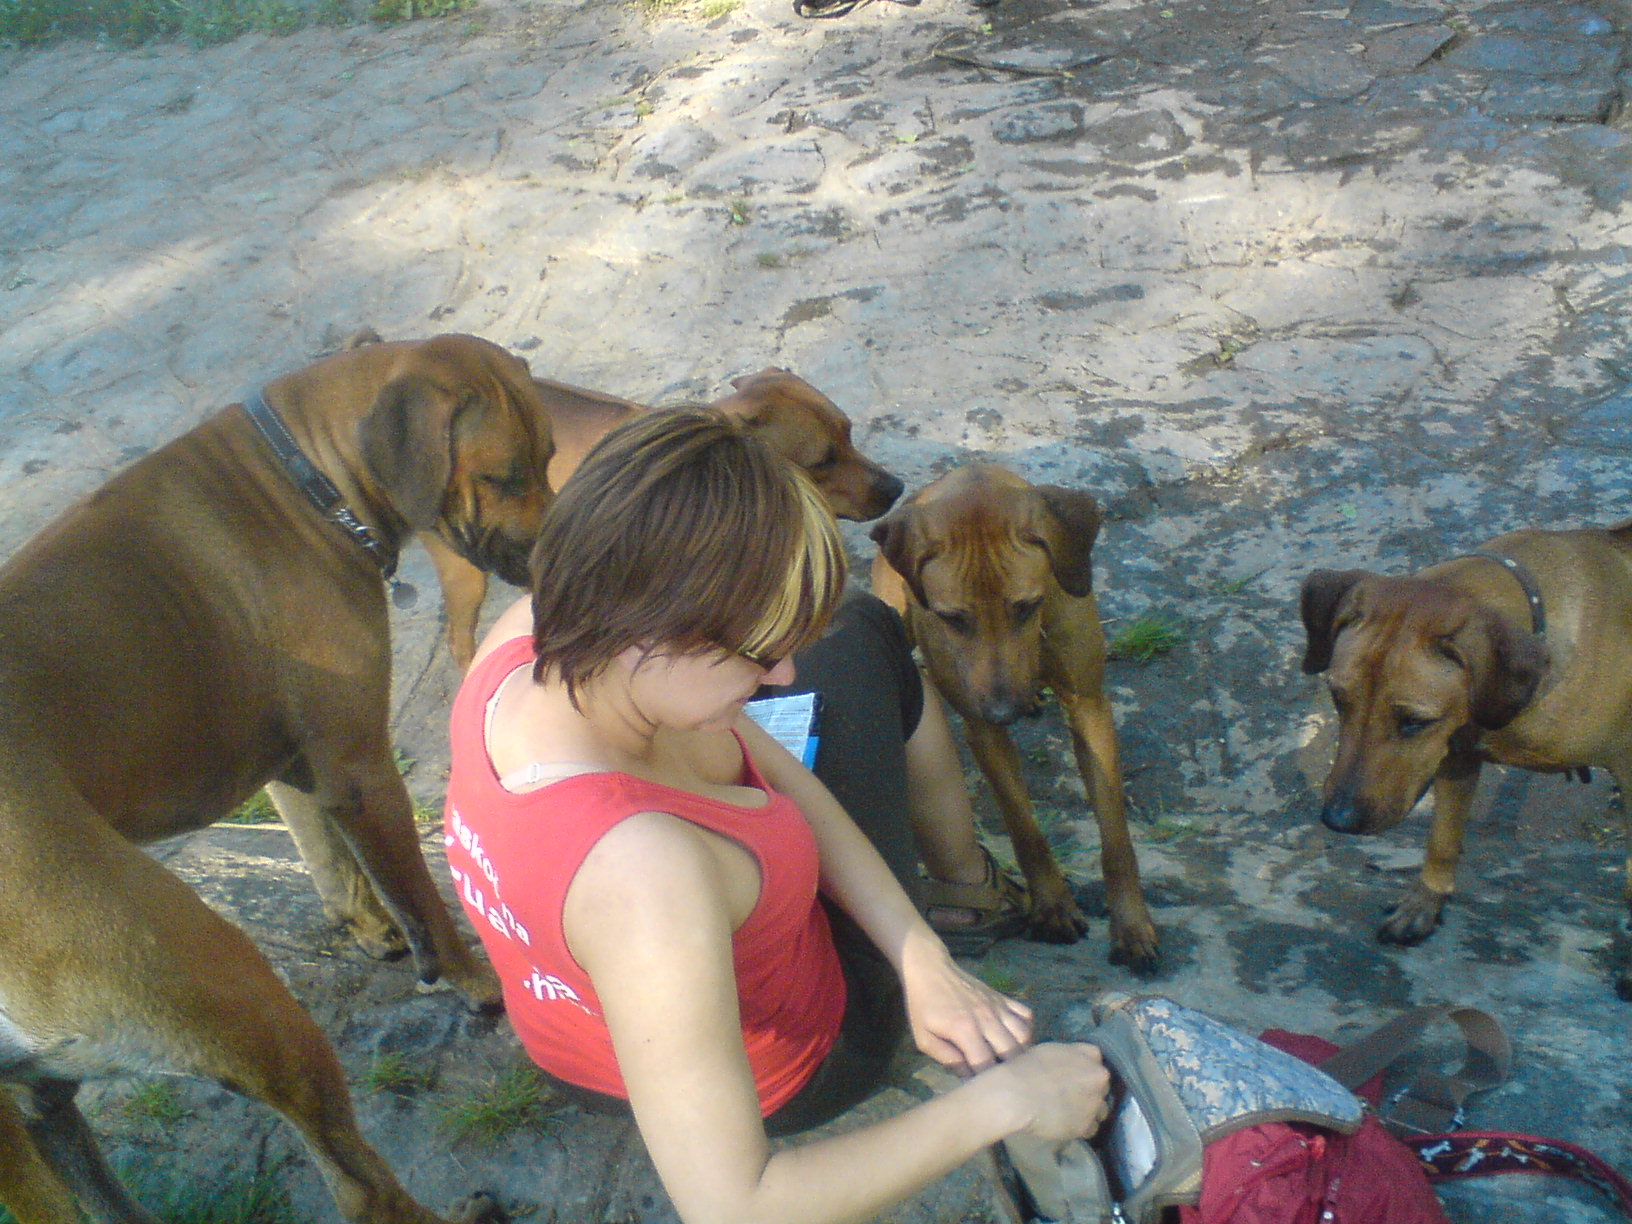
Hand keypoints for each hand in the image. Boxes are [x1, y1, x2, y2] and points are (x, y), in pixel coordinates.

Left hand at [899, 928, 1032, 1074]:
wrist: (930, 969)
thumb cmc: (923, 1006)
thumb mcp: (924, 1038)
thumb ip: (947, 1059)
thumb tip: (968, 1078)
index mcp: (965, 1030)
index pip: (986, 1065)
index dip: (983, 1080)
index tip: (977, 1084)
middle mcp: (987, 1018)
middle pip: (1012, 1052)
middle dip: (1006, 1069)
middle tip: (995, 1075)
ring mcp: (997, 1006)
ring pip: (1024, 1035)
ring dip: (1020, 1051)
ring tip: (1008, 1059)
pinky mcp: (1002, 997)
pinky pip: (1026, 1014)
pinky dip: (1026, 1028)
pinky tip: (1013, 1036)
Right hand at [987, 1043, 1110, 1143]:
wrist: (1016, 1095)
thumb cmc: (1026, 1068)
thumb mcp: (1051, 1050)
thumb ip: (1069, 1056)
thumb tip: (1072, 1065)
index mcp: (1090, 1055)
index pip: (1097, 1059)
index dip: (1085, 1068)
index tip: (1074, 1074)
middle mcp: (1099, 1078)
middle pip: (1102, 1085)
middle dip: (1091, 1090)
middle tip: (1071, 1095)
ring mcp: (1095, 1103)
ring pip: (1101, 1109)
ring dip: (1090, 1111)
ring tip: (1070, 1113)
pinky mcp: (1087, 1126)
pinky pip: (1091, 1128)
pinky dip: (1081, 1128)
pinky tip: (1066, 1124)